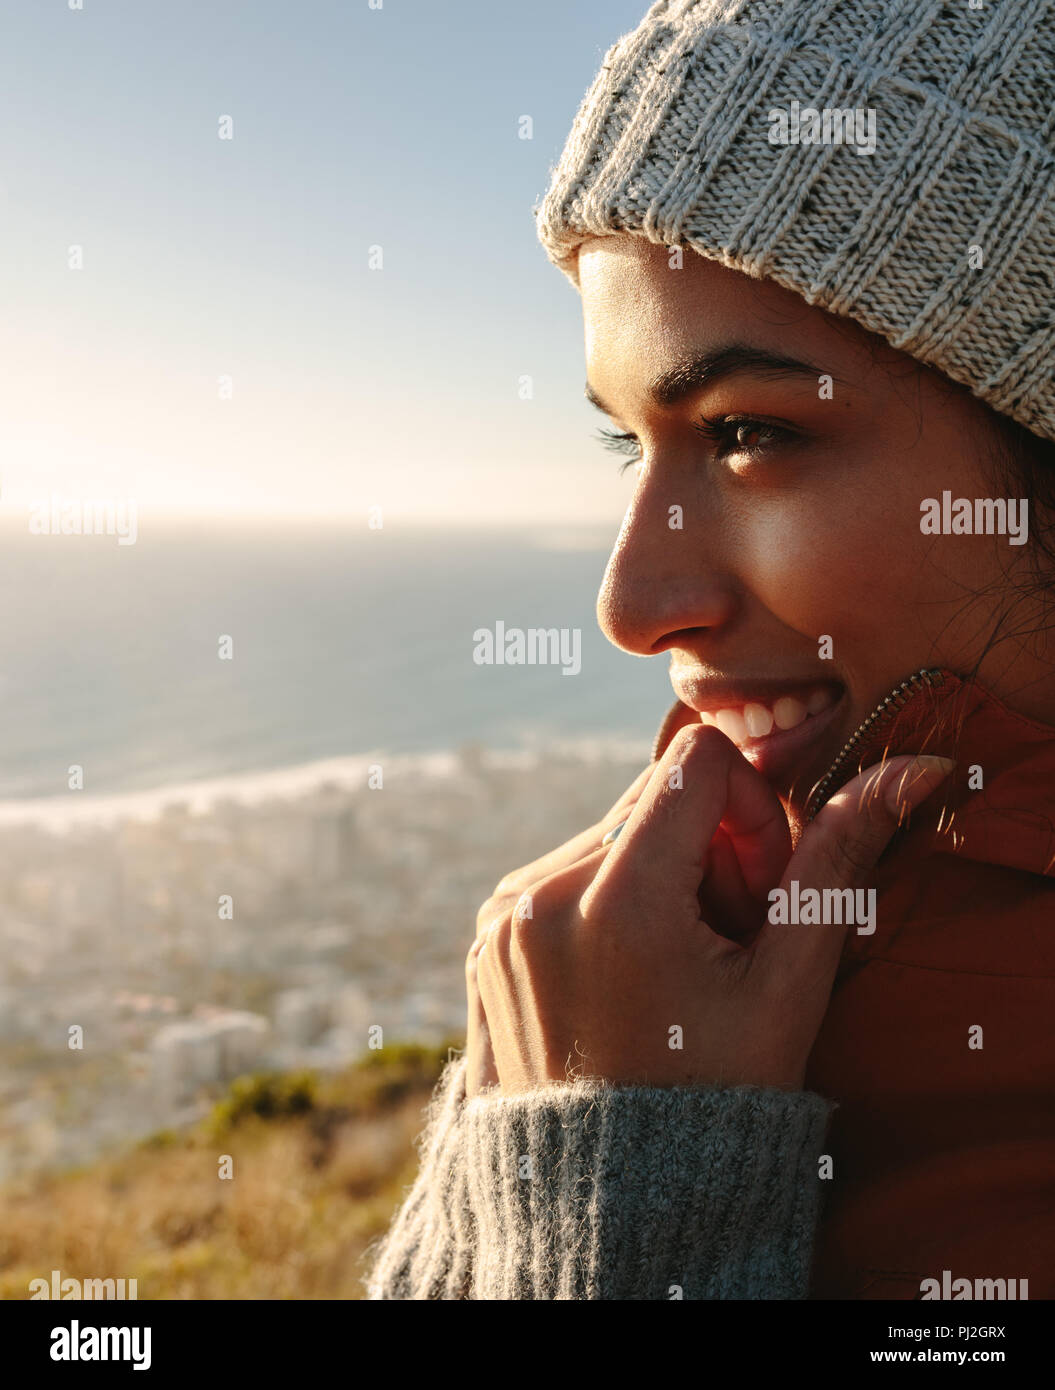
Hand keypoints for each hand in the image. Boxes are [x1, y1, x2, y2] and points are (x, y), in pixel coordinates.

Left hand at [467, 724, 951, 1094]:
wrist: (612, 1199)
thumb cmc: (717, 1097)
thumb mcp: (787, 985)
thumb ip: (835, 864)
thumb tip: (905, 771)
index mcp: (618, 903)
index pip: (698, 762)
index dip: (750, 814)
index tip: (757, 894)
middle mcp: (542, 895)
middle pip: (653, 794)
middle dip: (707, 849)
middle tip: (724, 939)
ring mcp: (506, 915)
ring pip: (611, 829)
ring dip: (660, 873)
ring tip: (676, 968)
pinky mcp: (491, 932)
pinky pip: (565, 868)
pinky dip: (610, 897)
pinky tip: (631, 974)